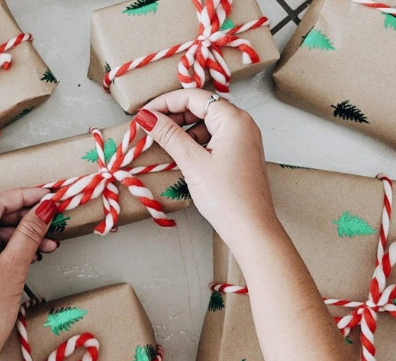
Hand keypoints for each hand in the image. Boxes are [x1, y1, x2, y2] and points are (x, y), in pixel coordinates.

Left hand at [0, 188, 57, 351]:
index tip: (49, 195)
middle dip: (27, 219)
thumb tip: (45, 208)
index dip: (25, 196)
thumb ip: (29, 234)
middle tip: (54, 218)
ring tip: (51, 244)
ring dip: (25, 237)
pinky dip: (14, 251)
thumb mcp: (12, 268)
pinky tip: (35, 255)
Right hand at [135, 89, 277, 241]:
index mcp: (234, 119)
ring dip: (182, 129)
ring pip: (206, 123)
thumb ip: (168, 135)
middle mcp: (242, 124)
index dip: (165, 102)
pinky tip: (179, 153)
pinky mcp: (239, 154)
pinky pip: (213, 137)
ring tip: (161, 141)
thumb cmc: (227, 197)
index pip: (194, 97)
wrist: (251, 228)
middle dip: (173, 115)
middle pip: (201, 107)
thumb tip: (146, 116)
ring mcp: (242, 139)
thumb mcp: (193, 162)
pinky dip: (194, 141)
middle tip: (149, 127)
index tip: (144, 113)